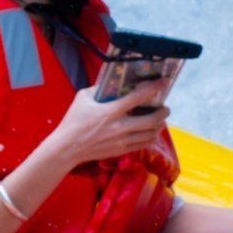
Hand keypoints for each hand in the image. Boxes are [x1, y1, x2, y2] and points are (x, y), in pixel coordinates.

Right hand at [41, 84, 169, 172]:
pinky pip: (143, 145)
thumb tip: (112, 83)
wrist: (68, 148)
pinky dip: (150, 137)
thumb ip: (99, 89)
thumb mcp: (83, 98)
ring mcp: (122, 141)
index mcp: (111, 111)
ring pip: (150, 134)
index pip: (138, 97)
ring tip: (160, 120)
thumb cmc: (73, 121)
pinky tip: (151, 132)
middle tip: (165, 107)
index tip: (163, 82)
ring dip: (159, 126)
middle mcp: (120, 127)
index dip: (154, 88)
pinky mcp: (121, 151)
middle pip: (151, 120)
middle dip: (163, 112)